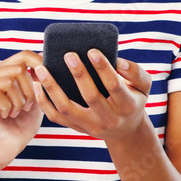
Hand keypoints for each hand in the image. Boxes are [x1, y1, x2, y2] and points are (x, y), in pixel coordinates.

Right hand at [0, 50, 43, 167]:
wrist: (6, 150)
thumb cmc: (21, 126)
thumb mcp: (36, 99)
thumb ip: (38, 79)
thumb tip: (43, 58)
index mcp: (0, 73)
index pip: (22, 55)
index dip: (39, 65)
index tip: (46, 82)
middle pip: (18, 68)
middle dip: (29, 91)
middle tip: (25, 107)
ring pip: (8, 81)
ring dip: (19, 102)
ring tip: (14, 113)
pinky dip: (7, 107)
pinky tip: (5, 116)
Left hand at [33, 51, 151, 143]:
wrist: (126, 130)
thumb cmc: (133, 99)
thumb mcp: (144, 86)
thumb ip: (135, 72)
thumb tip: (118, 61)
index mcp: (127, 105)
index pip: (114, 86)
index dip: (103, 68)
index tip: (92, 50)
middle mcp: (109, 118)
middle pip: (91, 96)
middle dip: (79, 74)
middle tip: (68, 54)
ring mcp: (91, 126)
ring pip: (67, 109)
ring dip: (52, 88)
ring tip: (41, 68)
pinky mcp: (77, 128)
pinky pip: (56, 117)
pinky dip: (44, 102)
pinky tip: (37, 84)